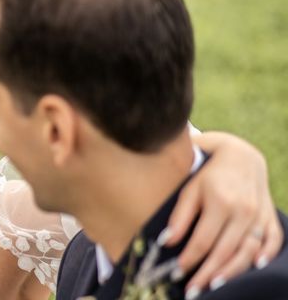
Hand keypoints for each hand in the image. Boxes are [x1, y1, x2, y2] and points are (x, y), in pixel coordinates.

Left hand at [166, 132, 282, 294]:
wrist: (239, 153)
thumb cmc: (207, 171)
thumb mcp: (189, 188)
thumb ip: (180, 215)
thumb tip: (166, 240)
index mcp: (220, 202)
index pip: (203, 240)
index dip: (189, 258)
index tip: (176, 271)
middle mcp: (243, 210)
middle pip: (225, 250)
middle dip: (207, 273)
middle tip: (193, 289)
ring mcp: (259, 214)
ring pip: (248, 250)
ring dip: (232, 271)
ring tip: (215, 284)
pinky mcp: (269, 215)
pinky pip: (273, 238)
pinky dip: (266, 253)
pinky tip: (255, 265)